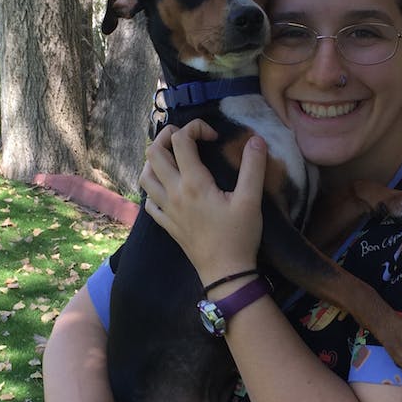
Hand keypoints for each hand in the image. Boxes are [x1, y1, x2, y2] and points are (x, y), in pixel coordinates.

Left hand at [139, 120, 266, 285]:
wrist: (225, 273)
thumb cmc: (239, 236)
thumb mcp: (251, 200)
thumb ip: (253, 167)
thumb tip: (256, 140)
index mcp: (193, 183)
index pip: (181, 140)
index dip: (195, 128)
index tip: (213, 137)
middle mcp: (173, 193)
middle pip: (154, 153)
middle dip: (168, 136)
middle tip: (188, 138)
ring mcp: (166, 209)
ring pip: (145, 176)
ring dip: (155, 161)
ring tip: (175, 158)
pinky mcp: (166, 224)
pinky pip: (149, 200)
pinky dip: (154, 188)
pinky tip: (169, 188)